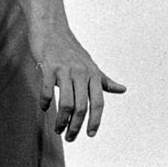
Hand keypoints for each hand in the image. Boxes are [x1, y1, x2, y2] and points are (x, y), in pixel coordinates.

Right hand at [32, 24, 126, 139]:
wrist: (51, 28)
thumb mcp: (90, 65)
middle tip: (70, 138)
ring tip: (58, 129)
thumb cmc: (70, 49)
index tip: (90, 134)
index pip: (98, 103)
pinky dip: (46, 103)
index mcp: (92, 74)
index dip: (95, 121)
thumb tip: (123, 89)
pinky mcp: (48, 67)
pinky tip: (45, 108)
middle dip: (76, 126)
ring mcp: (64, 70)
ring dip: (61, 121)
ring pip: (66, 103)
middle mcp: (81, 73)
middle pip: (81, 107)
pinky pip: (48, 90)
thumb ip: (104, 80)